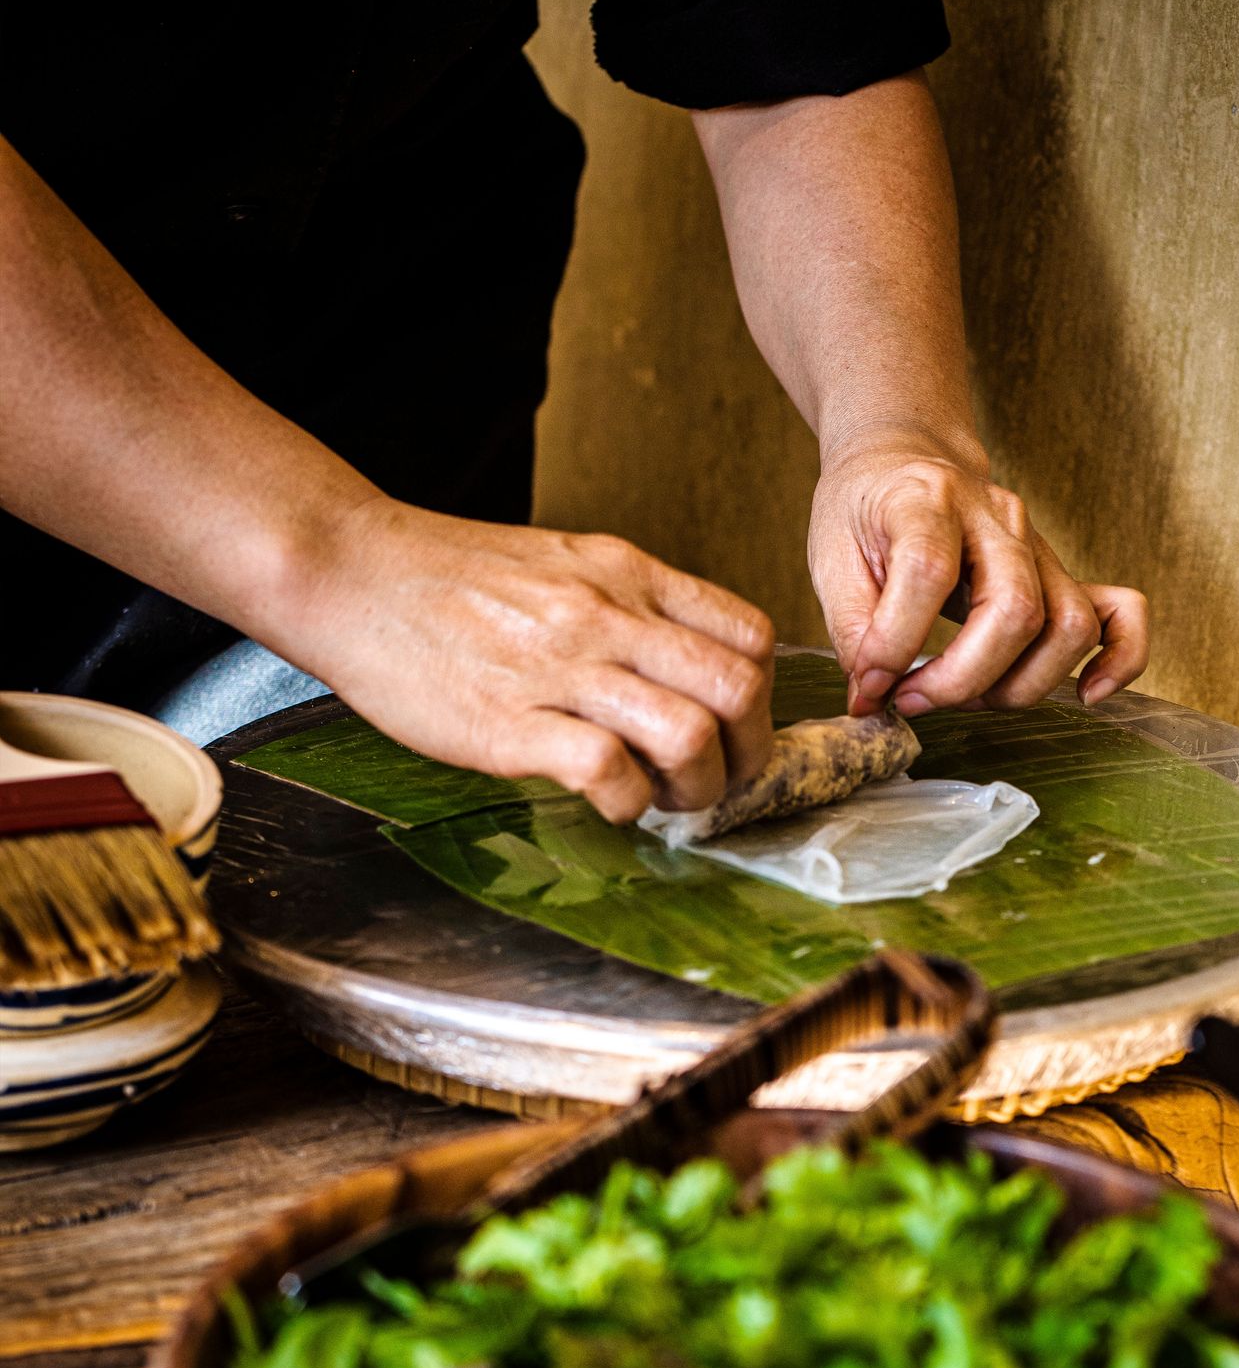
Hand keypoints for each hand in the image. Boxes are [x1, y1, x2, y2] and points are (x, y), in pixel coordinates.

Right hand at [281, 497, 774, 821]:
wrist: (349, 572)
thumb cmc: (450, 579)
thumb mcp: (563, 564)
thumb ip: (630, 607)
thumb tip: (688, 668)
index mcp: (626, 574)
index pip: (749, 635)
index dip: (760, 698)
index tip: (734, 729)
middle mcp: (606, 616)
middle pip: (739, 690)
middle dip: (746, 755)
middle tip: (715, 780)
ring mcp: (560, 669)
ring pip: (689, 733)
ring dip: (694, 788)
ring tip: (661, 798)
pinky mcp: (511, 724)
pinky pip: (608, 771)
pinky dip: (625, 803)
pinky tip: (605, 801)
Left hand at [807, 434, 1148, 715]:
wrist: (904, 459)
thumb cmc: (866, 508)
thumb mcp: (832, 558)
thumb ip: (852, 629)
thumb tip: (873, 698)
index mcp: (927, 500)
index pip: (929, 574)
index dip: (896, 644)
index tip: (870, 684)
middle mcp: (997, 517)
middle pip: (1014, 610)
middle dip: (962, 680)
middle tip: (913, 698)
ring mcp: (1038, 544)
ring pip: (1068, 626)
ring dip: (1018, 686)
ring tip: (966, 695)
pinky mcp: (1061, 572)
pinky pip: (1119, 613)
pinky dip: (1117, 660)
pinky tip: (1087, 694)